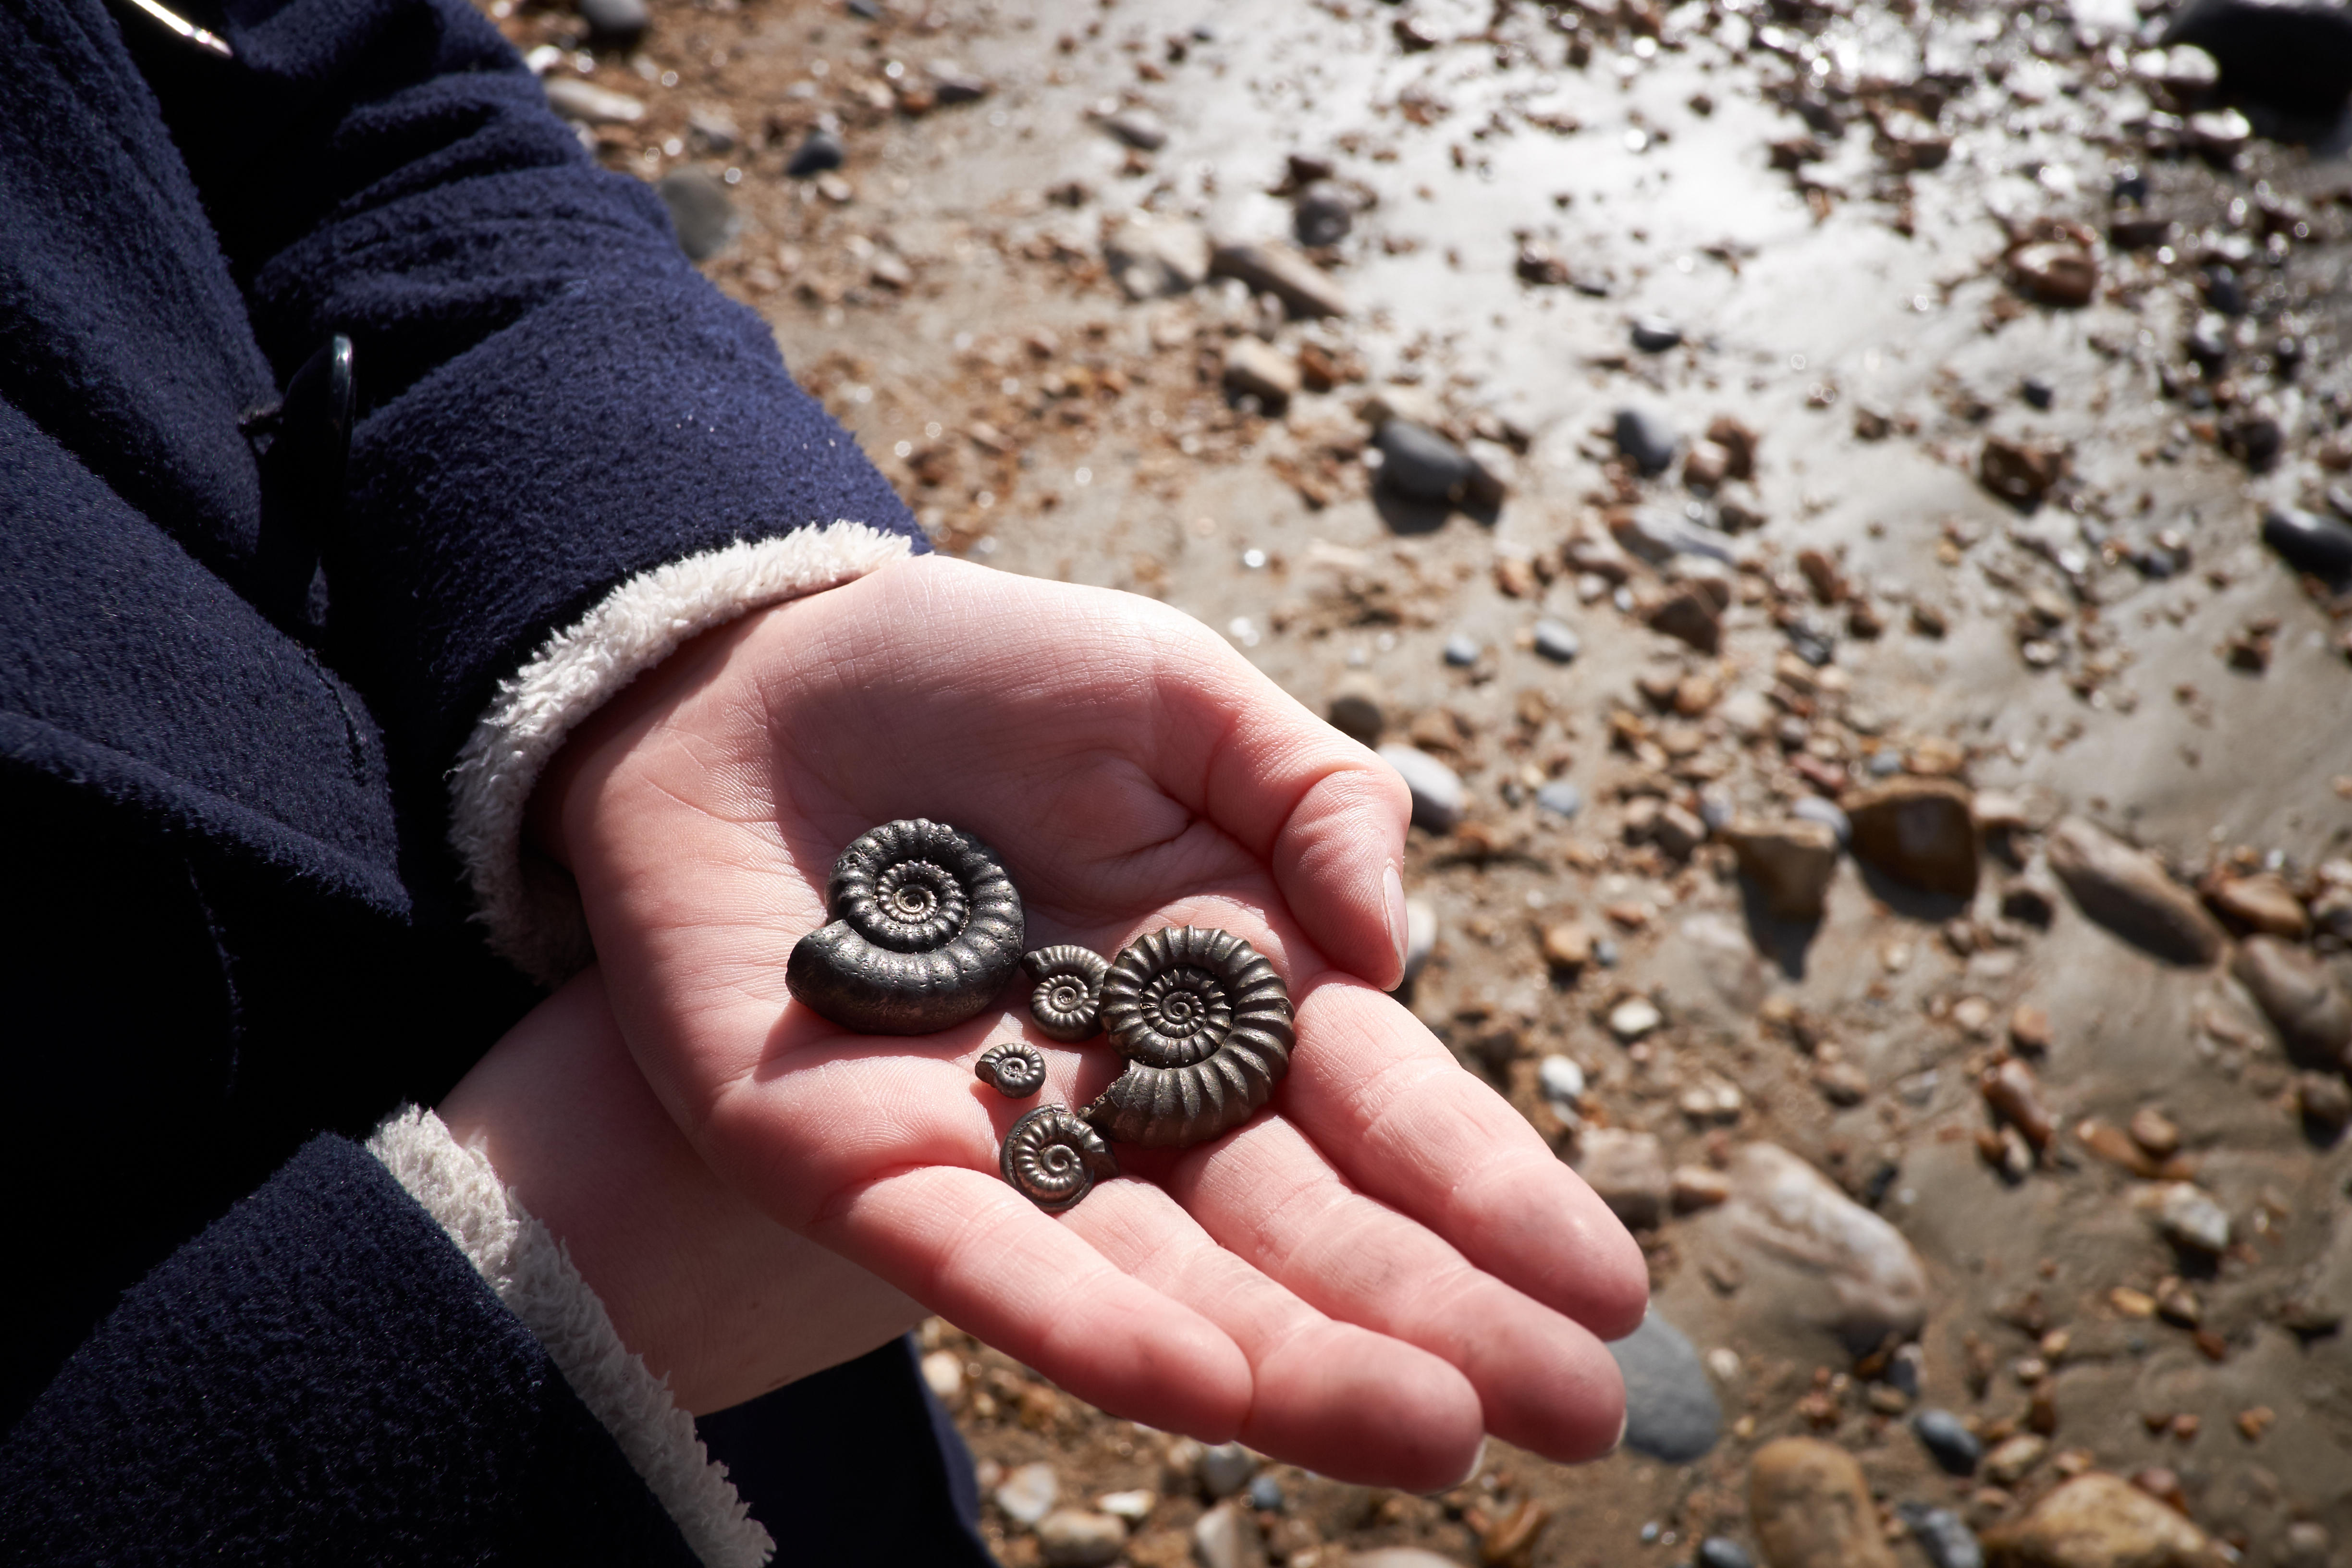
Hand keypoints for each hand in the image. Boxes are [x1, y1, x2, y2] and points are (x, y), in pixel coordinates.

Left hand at [537, 555, 1645, 1487]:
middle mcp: (1131, 1093)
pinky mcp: (852, 1164)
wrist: (742, 671)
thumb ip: (1310, 797)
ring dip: (1295, 1363)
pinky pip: (980, 1263)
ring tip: (1431, 1436)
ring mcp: (998, 1143)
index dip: (1489, 1196)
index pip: (1380, 1113)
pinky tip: (1203, 1383)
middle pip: (1296, 1224)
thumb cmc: (972, 671)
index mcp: (1226, 986)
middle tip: (1575, 1413)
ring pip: (1165, 1279)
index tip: (1604, 1288)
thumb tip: (1392, 946)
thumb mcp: (1176, 695)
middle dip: (1432, 1318)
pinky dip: (1087, 1325)